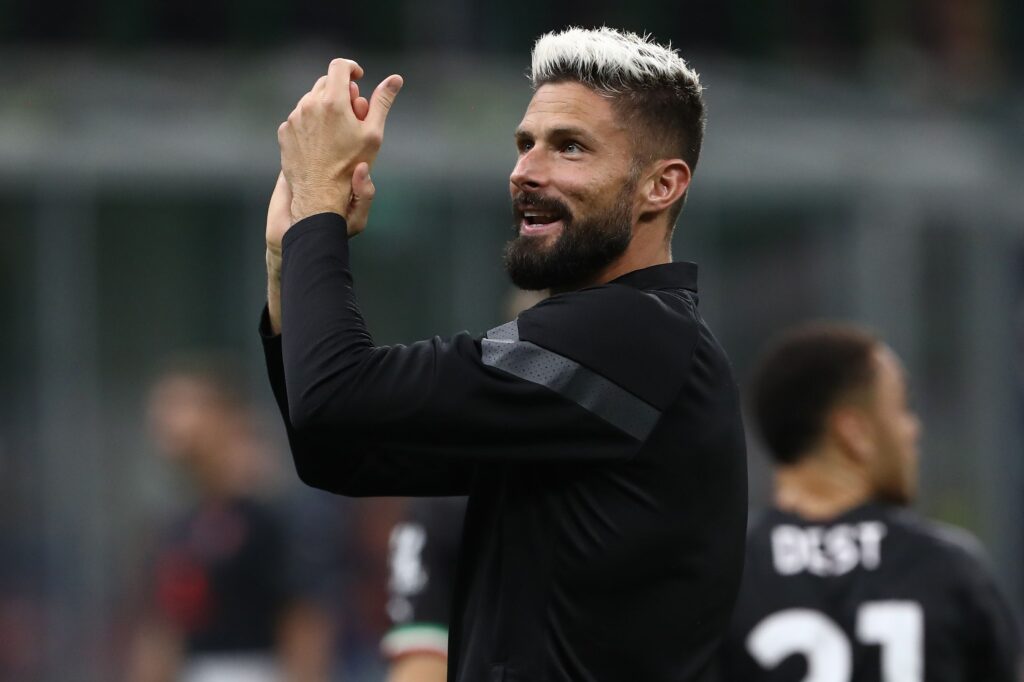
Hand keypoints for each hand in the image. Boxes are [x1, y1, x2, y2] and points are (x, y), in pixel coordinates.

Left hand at [277, 58, 401, 226]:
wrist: (320, 195)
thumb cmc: (351, 166)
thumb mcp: (373, 134)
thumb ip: (382, 102)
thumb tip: (395, 79)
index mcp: (333, 101)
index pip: (339, 66)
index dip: (351, 69)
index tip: (358, 78)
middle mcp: (309, 104)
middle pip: (325, 83)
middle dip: (340, 92)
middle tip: (352, 113)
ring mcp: (294, 118)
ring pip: (311, 100)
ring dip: (324, 108)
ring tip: (336, 133)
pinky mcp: (285, 132)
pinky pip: (298, 118)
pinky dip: (310, 123)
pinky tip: (321, 143)